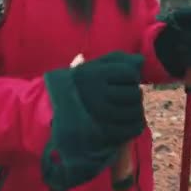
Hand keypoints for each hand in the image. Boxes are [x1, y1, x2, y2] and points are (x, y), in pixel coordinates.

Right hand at [42, 51, 144, 190]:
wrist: (49, 111)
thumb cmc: (73, 85)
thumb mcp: (90, 67)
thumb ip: (116, 61)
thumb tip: (141, 60)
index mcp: (94, 74)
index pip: (129, 74)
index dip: (131, 77)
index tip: (126, 80)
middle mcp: (97, 92)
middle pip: (134, 93)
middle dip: (134, 95)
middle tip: (128, 96)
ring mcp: (100, 114)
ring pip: (134, 112)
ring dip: (135, 111)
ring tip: (128, 109)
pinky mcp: (102, 131)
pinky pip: (130, 129)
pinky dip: (134, 126)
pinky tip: (129, 122)